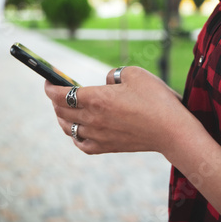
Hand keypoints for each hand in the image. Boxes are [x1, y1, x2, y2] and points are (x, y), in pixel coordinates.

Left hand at [44, 66, 200, 155]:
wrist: (172, 131)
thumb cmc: (156, 99)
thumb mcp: (134, 74)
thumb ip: (113, 74)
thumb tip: (104, 82)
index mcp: (96, 98)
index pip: (61, 94)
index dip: (50, 86)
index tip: (48, 80)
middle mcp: (92, 119)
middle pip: (61, 111)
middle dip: (54, 100)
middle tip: (56, 92)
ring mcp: (98, 136)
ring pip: (68, 129)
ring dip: (61, 118)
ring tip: (62, 111)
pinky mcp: (107, 147)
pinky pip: (82, 144)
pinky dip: (75, 136)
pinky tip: (77, 132)